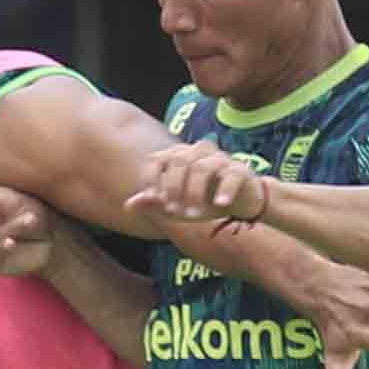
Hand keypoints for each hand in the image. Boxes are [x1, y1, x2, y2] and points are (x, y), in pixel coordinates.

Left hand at [124, 142, 267, 226]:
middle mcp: (198, 152)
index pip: (158, 159)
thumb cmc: (204, 201)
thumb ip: (154, 203)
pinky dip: (224, 190)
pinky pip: (231, 176)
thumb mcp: (177, 206)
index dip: (153, 179)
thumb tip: (128, 205)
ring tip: (193, 216)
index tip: (155, 200)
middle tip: (173, 212)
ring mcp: (220, 159)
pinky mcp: (240, 171)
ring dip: (195, 194)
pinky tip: (219, 205)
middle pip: (180, 161)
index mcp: (179, 156)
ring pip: (203, 168)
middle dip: (173, 188)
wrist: (240, 204)